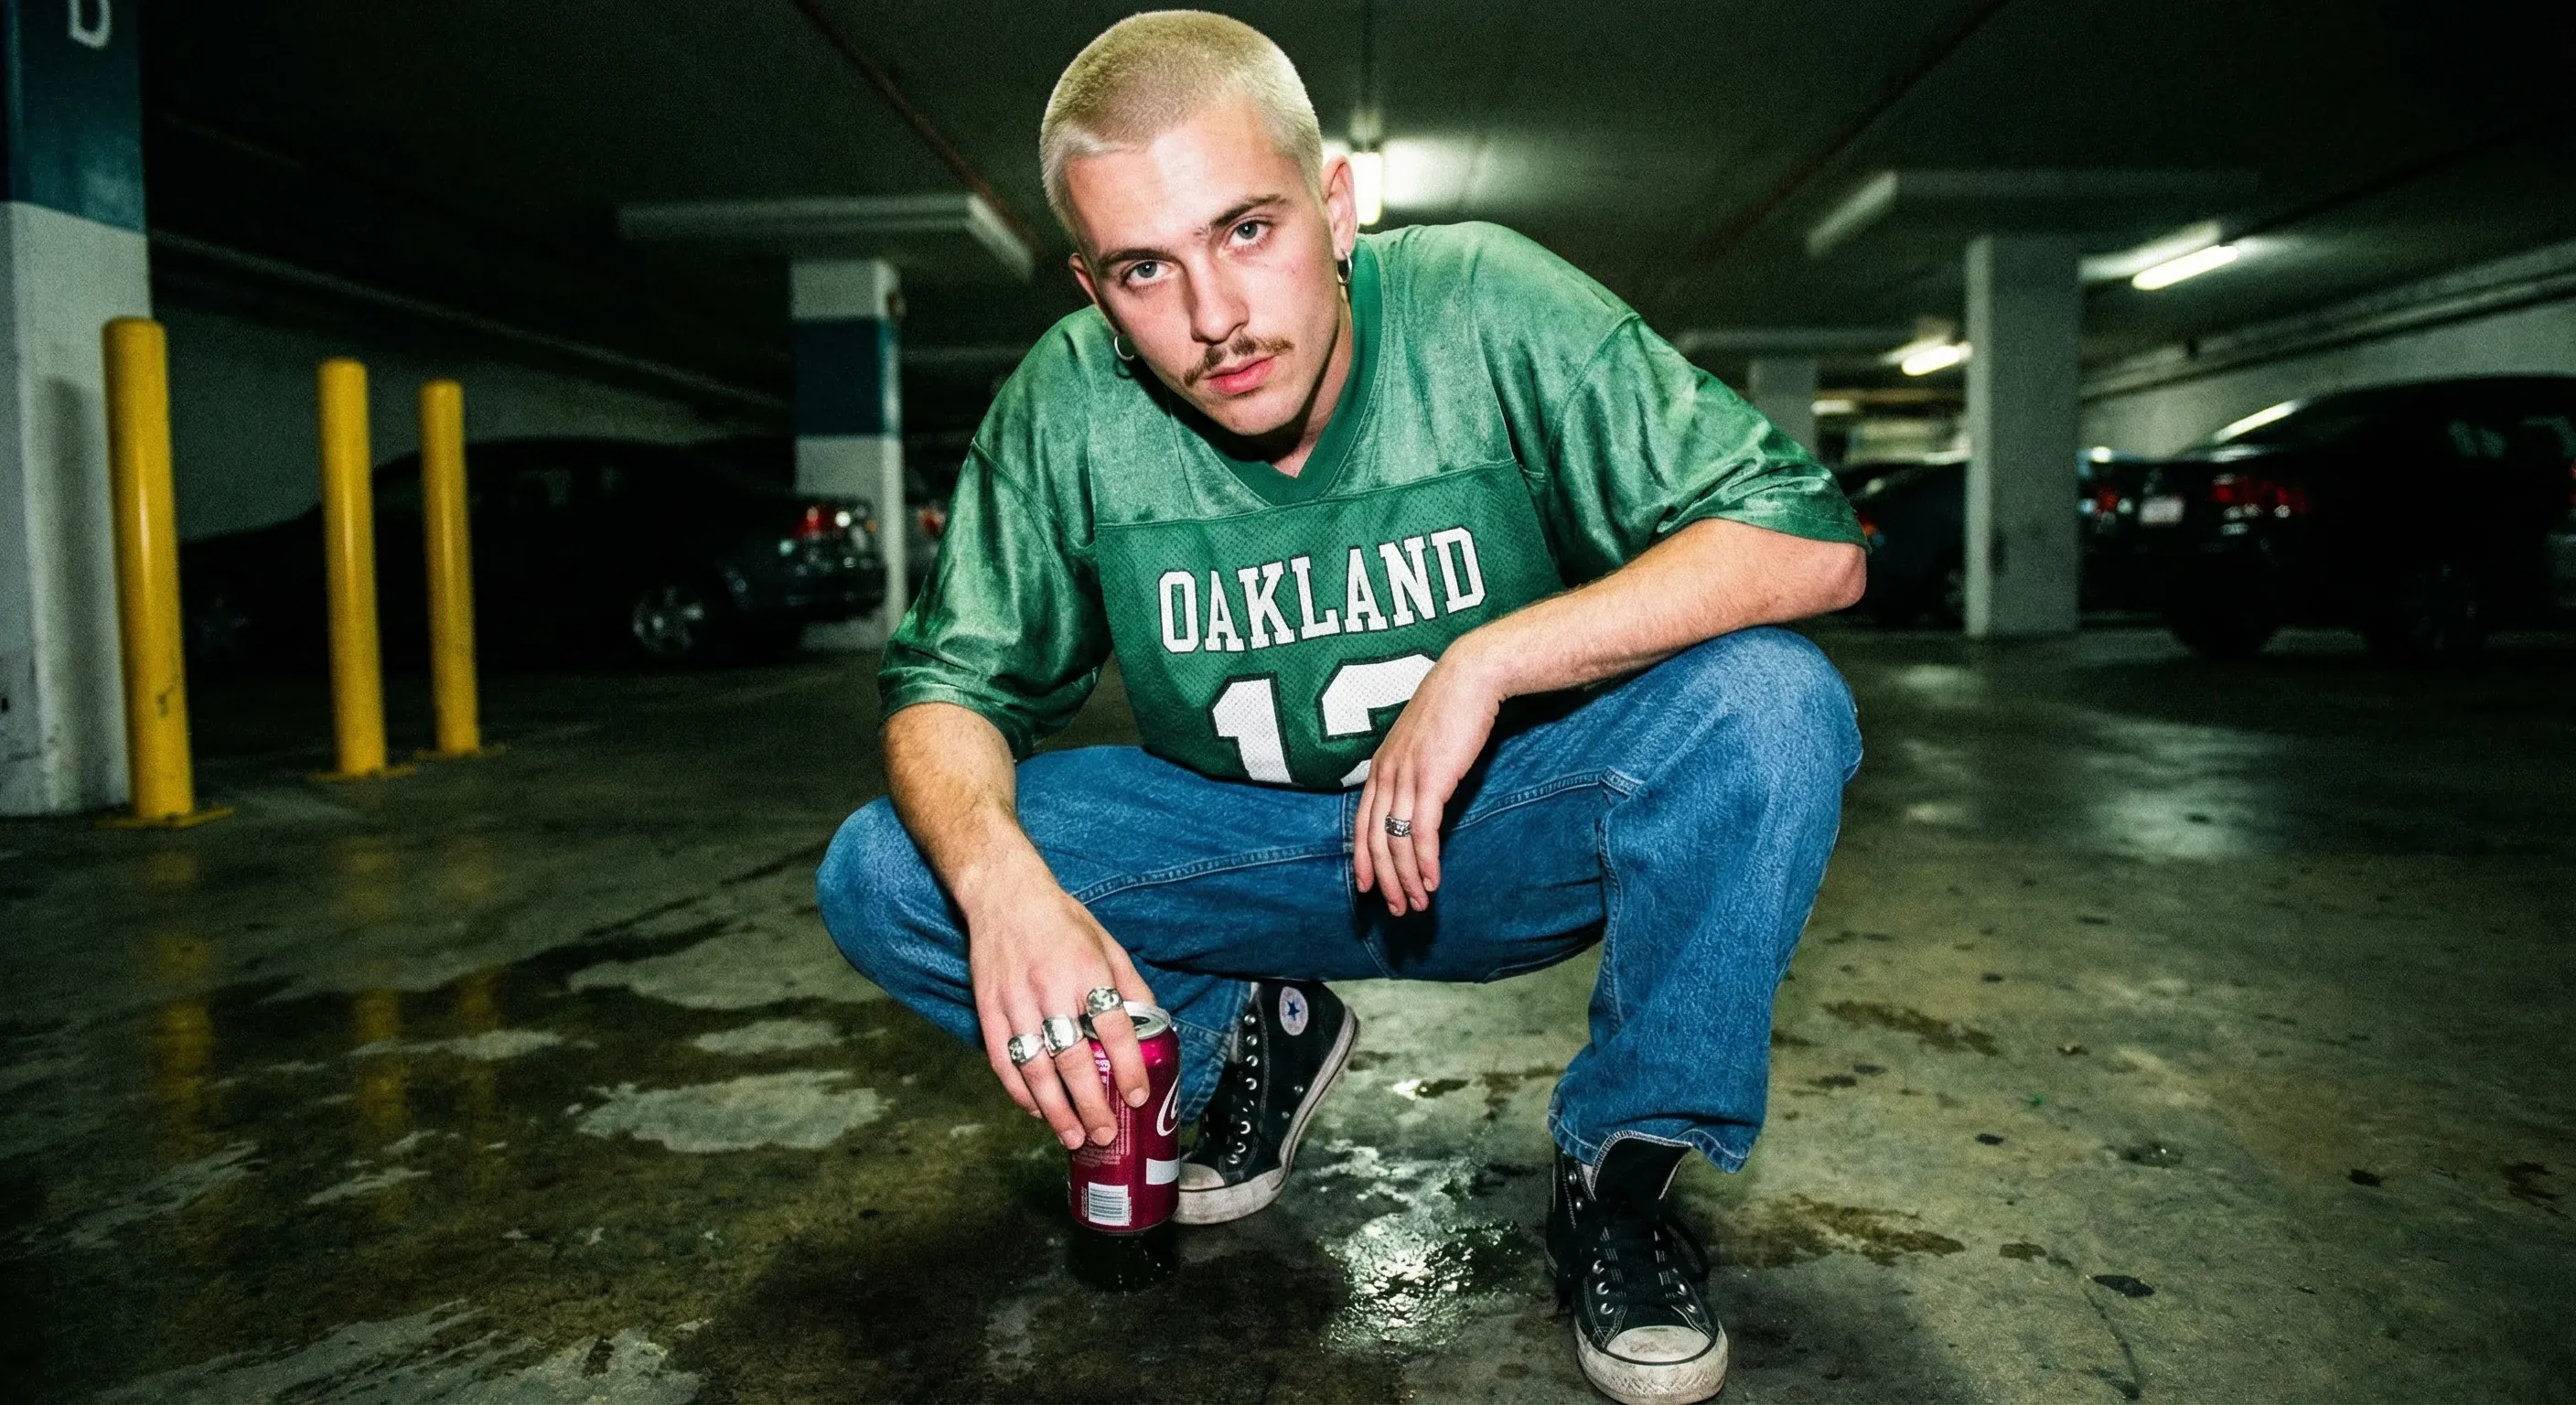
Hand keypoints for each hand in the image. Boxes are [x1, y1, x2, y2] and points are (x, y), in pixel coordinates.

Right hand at [960, 860, 1156, 1150]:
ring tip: (1073, 1137)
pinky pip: (1003, 1060)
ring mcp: (1015, 1001)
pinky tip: (1036, 1111)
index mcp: (1087, 970)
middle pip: (1072, 1058)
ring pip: (1035, 1067)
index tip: (1137, 1096)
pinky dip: (1019, 1091)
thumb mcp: (1107, 944)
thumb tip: (1156, 1024)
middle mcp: (1050, 988)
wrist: (1004, 894)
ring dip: (1055, 1109)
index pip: (1112, 1026)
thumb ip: (1131, 985)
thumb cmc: (1062, 920)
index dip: (1128, 1066)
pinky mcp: (988, 1009)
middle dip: (1090, 1103)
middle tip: (1105, 1133)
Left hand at [1355, 643, 1504, 915]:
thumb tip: (1419, 798)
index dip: (1362, 860)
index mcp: (1380, 766)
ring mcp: (1406, 777)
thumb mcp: (1424, 742)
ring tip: (1418, 903)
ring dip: (1407, 878)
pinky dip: (1426, 861)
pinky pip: (1423, 831)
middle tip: (1397, 909)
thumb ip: (1416, 770)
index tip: (1367, 889)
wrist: (1470, 677)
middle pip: (1374, 840)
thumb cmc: (1453, 708)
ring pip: (1397, 841)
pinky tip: (1433, 881)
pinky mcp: (1431, 779)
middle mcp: (1386, 774)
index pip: (1361, 823)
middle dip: (1384, 880)